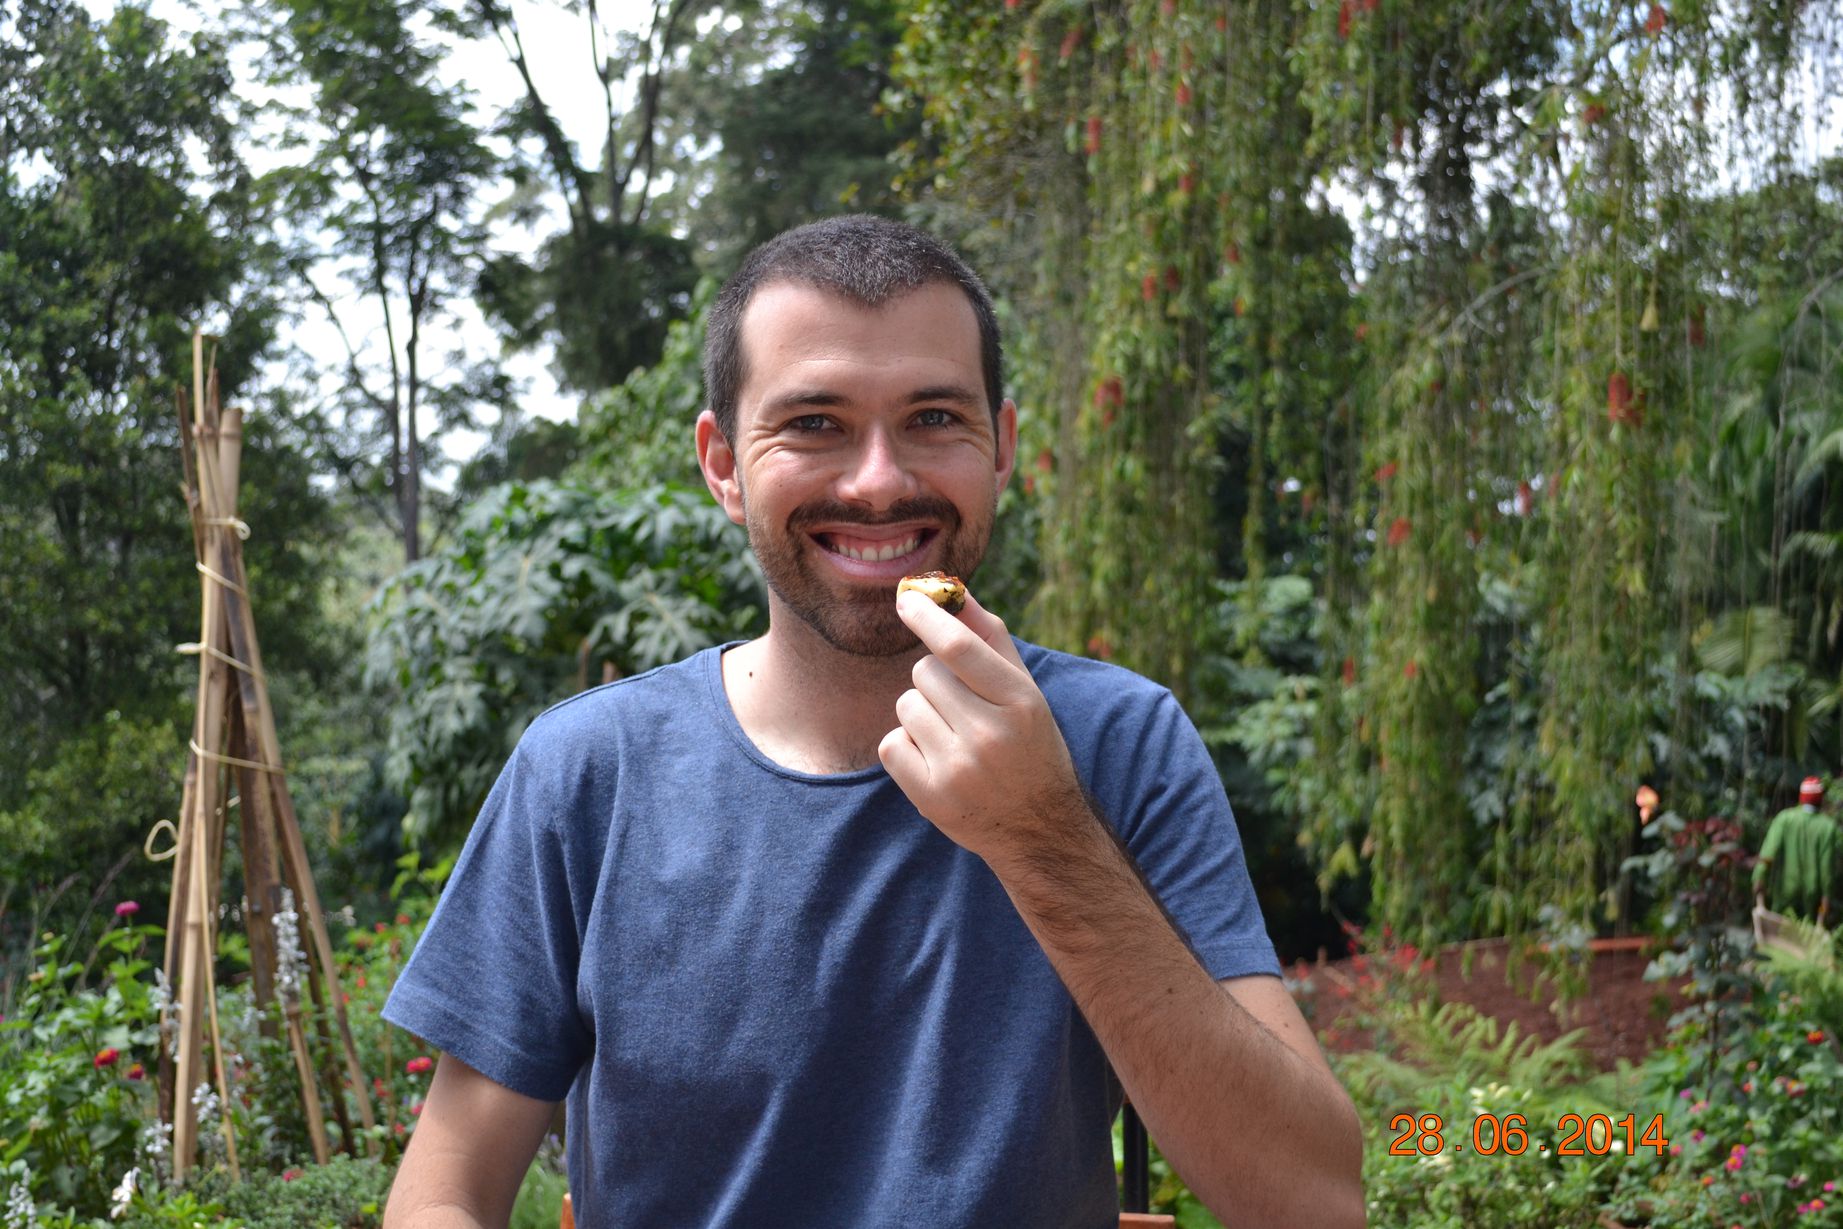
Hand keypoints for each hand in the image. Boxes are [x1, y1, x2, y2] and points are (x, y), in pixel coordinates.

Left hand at [878, 587, 1088, 863]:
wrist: (1039, 830)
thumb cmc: (1030, 746)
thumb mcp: (1025, 692)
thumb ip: (990, 638)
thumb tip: (951, 591)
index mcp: (1020, 703)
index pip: (958, 647)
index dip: (927, 617)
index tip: (907, 599)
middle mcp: (990, 735)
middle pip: (924, 673)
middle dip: (933, 681)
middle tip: (960, 707)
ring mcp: (958, 769)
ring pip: (906, 706)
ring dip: (920, 714)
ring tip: (952, 737)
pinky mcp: (932, 797)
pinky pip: (891, 744)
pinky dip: (906, 747)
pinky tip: (935, 760)